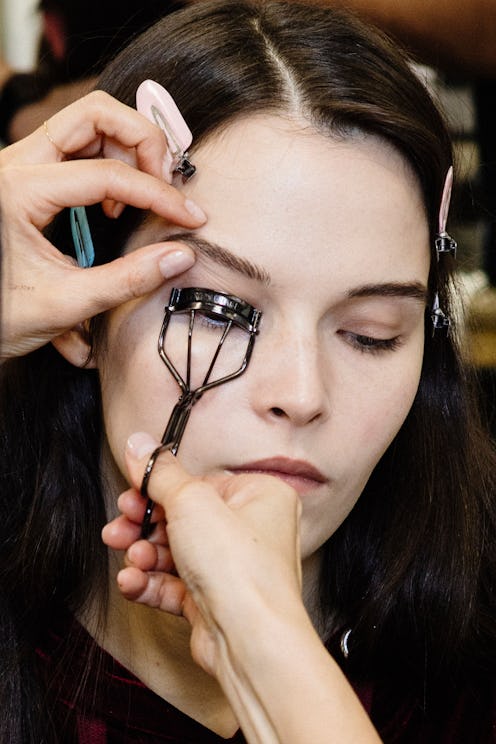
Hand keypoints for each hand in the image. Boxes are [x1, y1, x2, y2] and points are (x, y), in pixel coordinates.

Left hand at [0, 90, 205, 358]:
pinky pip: (78, 146)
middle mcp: (16, 164)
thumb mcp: (64, 304)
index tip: (190, 217)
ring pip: (88, 123)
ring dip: (127, 149)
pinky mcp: (29, 176)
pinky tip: (114, 205)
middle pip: (95, 114)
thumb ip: (127, 280)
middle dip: (143, 141)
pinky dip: (110, 162)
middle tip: (165, 184)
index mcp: (18, 190)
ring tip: (142, 197)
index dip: (158, 194)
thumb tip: (179, 257)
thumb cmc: (0, 315)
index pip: (107, 173)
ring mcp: (21, 165)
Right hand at [103, 433, 380, 743]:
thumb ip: (160, 473)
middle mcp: (252, 530)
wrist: (251, 640)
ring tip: (129, 558)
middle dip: (145, 526)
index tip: (131, 494)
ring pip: (176, 553)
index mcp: (260, 496)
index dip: (160, 491)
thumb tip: (140, 444)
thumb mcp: (191, 502)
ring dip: (145, 555)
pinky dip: (151, 583)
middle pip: (184, 519)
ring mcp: (234, 568)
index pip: (200, 484)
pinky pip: (176, 585)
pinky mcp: (216, 601)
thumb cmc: (239, 567)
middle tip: (120, 527)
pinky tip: (131, 582)